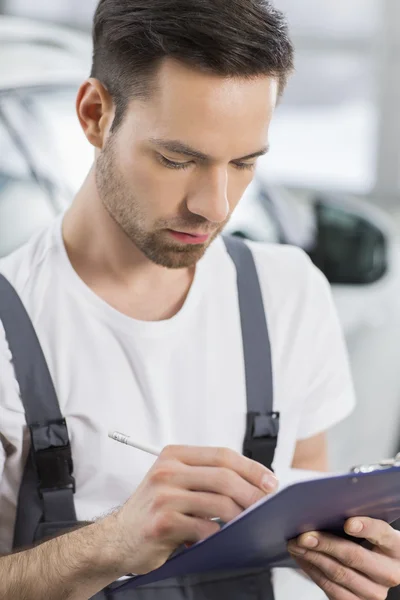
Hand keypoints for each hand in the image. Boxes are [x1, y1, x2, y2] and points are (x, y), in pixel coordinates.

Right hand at [103, 445, 277, 575]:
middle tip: (268, 505)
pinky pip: (203, 528)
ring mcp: (163, 496)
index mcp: (174, 455)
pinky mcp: (161, 522)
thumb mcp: (175, 482)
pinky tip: (224, 539)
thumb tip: (252, 483)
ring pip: (218, 502)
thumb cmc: (153, 510)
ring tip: (251, 524)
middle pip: (223, 476)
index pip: (222, 455)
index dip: (251, 467)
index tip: (270, 481)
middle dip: (253, 492)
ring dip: (241, 515)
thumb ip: (205, 477)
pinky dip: (219, 535)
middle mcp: (167, 470)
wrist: (117, 538)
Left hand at [288, 517, 399, 598]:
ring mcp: (374, 592)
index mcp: (396, 547)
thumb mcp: (371, 530)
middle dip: (325, 544)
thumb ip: (357, 520)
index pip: (382, 534)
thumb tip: (326, 507)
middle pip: (354, 556)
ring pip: (338, 574)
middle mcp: (389, 572)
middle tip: (304, 535)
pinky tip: (302, 557)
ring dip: (312, 557)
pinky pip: (330, 588)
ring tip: (296, 544)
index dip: (366, 527)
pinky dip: (312, 570)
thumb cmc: (369, 542)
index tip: (348, 523)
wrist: (375, 570)